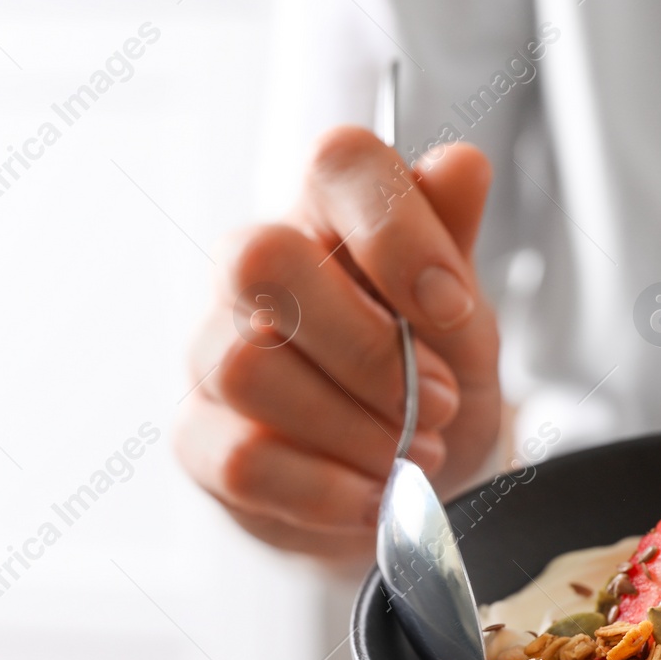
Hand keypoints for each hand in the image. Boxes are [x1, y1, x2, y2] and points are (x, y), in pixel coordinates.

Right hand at [175, 129, 502, 558]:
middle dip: (368, 349)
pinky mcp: (197, 437)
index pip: (337, 161)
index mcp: (327, 213)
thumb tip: (460, 165)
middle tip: (438, 403)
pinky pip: (241, 458)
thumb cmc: (429, 378)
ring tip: (414, 456)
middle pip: (262, 261)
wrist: (411, 481)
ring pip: (247, 368)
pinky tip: (371, 497)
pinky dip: (326, 489)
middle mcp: (252, 268)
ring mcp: (211, 352)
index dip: (399, 232)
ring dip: (354, 429)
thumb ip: (454, 243)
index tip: (452, 309)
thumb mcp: (463, 316)